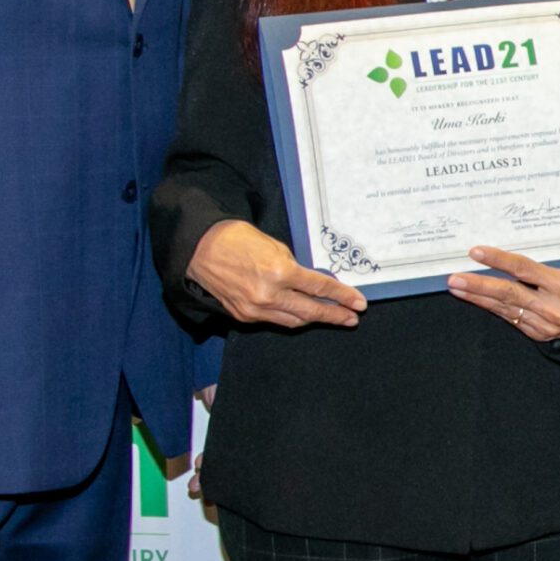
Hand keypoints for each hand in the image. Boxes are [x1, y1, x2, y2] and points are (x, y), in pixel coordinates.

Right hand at [189, 220, 364, 329]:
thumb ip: (296, 268)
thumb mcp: (276, 246)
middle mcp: (268, 295)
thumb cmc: (239, 239)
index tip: (359, 303)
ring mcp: (254, 309)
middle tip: (351, 318)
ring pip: (294, 320)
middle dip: (334, 316)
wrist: (200, 249)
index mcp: (280, 272)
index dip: (342, 297)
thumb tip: (314, 284)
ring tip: (332, 318)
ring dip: (314, 320)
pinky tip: (303, 315)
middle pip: (310, 311)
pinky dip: (291, 317)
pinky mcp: (243, 316)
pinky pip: (275, 320)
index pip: (320, 288)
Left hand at [446, 245, 559, 345]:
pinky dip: (492, 308)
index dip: (498, 260)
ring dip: (478, 298)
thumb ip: (543, 267)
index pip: (524, 269)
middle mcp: (553, 306)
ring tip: (457, 288)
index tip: (476, 252)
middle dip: (478, 285)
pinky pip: (511, 319)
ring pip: (505, 308)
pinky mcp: (538, 334)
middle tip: (454, 278)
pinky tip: (477, 300)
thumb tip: (507, 257)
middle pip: (508, 293)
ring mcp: (545, 324)